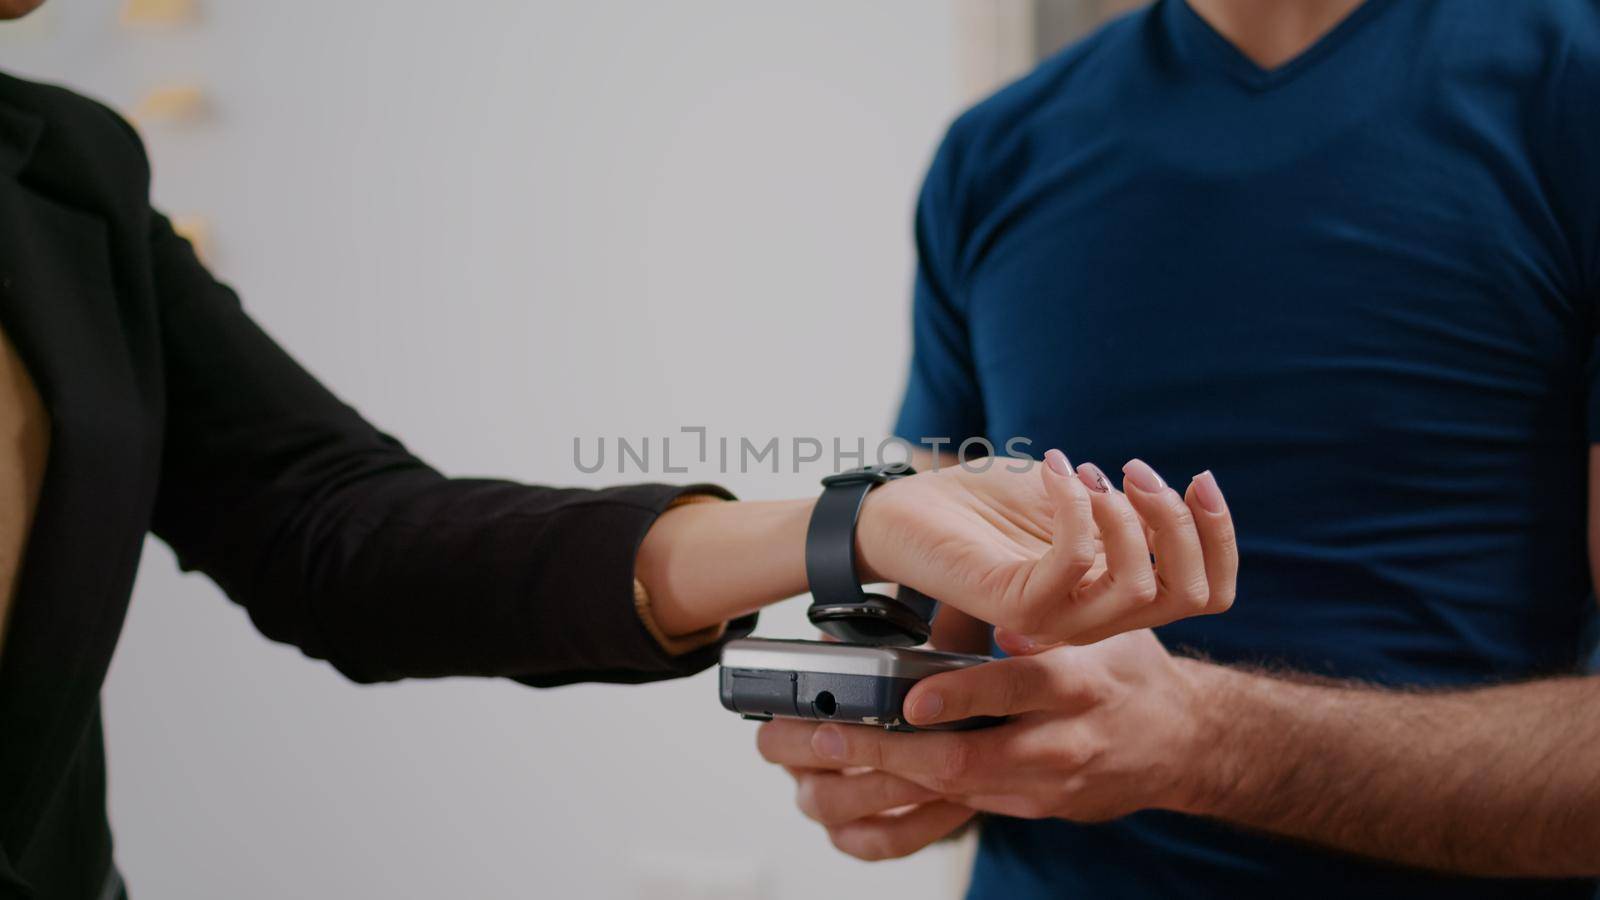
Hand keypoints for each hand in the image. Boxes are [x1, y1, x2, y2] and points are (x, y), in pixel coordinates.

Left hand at [759, 630, 1206, 858]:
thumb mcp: (1096, 627)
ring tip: (807, 768)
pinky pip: (955, 817)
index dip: (962, 694)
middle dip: (882, 753)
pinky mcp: (1027, 811)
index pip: (1018, 689)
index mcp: (1079, 684)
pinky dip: (897, 810)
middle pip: (964, 761)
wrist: (1183, 740)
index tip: (910, 696)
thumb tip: (976, 600)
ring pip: (948, 796)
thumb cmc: (1127, 671)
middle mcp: (1059, 743)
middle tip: (818, 738)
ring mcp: (1041, 787)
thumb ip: (1036, 616)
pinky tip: (844, 800)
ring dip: (873, 786)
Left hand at [858, 453, 1235, 644]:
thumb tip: (1166, 495)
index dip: (1221, 539)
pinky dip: (1075, 507)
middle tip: (1139, 472)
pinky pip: (1072, 563)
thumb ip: (1119, 505)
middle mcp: (1090, 615)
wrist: (902, 510)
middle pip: (1186, 594)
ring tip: (1094, 473)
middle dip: (1182, 525)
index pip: (1205, 591)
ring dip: (1130, 517)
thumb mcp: (1072, 496)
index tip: (1202, 479)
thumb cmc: (984, 504)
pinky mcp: (1012, 604)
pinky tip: (1059, 472)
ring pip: (1136, 588)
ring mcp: (1053, 617)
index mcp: (1111, 592)